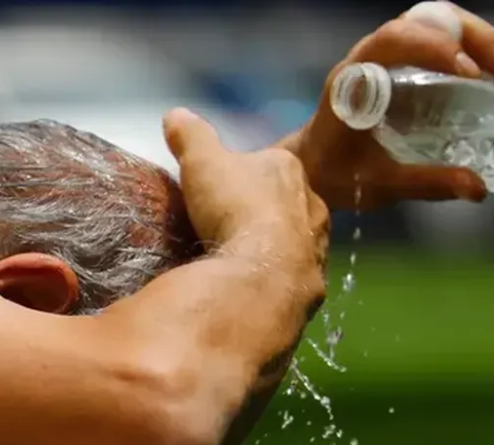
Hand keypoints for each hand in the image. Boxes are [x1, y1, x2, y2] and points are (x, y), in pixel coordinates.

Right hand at [164, 108, 328, 272]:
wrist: (264, 271)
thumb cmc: (235, 207)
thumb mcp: (202, 162)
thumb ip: (190, 137)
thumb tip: (174, 114)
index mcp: (288, 168)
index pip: (269, 163)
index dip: (247, 173)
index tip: (226, 187)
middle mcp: (312, 202)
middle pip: (286, 200)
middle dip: (265, 209)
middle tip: (233, 224)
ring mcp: (318, 244)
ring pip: (296, 238)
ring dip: (276, 244)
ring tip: (246, 257)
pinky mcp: (316, 280)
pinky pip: (296, 272)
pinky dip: (279, 274)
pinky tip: (259, 282)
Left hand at [286, 1, 493, 210]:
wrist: (316, 168)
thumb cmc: (336, 173)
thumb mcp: (375, 183)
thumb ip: (423, 183)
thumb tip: (478, 188)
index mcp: (358, 71)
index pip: (398, 38)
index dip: (435, 48)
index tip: (469, 74)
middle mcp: (385, 51)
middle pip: (444, 26)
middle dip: (491, 49)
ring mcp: (412, 56)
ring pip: (466, 34)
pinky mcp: (431, 69)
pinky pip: (472, 52)